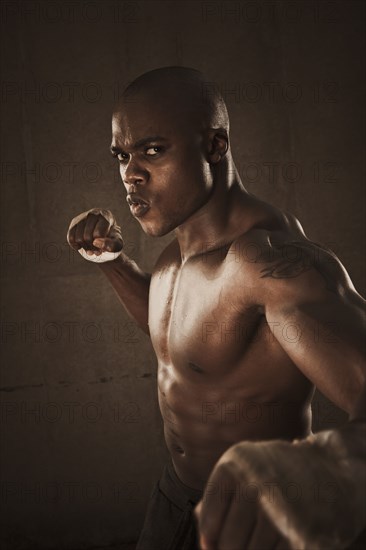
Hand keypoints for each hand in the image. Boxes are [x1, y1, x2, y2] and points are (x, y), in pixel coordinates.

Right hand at [67, 208, 123, 261]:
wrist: (105, 235)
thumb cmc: (112, 240)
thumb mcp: (117, 244)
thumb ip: (112, 245)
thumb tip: (96, 242)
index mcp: (106, 216)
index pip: (98, 234)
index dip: (100, 245)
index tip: (103, 248)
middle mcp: (93, 213)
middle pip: (87, 237)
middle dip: (92, 248)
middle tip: (97, 251)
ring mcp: (82, 217)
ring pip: (78, 238)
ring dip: (84, 248)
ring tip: (91, 249)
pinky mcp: (74, 222)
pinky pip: (70, 237)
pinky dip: (75, 245)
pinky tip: (82, 246)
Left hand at [194, 429, 365, 549]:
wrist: (337, 466)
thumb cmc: (283, 469)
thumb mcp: (247, 468)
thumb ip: (221, 498)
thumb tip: (204, 540)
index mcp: (235, 465)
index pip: (209, 520)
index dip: (209, 540)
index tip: (212, 547)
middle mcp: (256, 484)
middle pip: (228, 543)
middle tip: (235, 549)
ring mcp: (281, 509)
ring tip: (257, 543)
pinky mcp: (304, 533)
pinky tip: (276, 544)